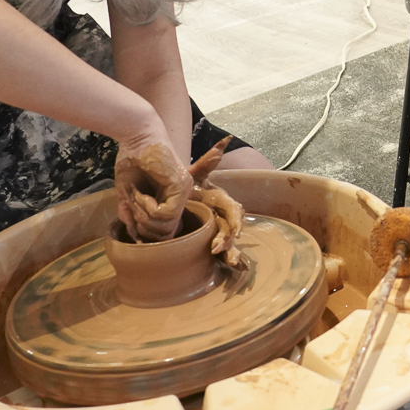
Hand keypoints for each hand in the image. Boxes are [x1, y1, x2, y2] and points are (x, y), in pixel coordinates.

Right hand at [114, 131, 192, 242]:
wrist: (136, 136)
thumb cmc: (132, 161)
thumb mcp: (127, 194)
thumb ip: (130, 214)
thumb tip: (134, 237)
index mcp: (171, 199)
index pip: (165, 231)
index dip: (145, 231)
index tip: (132, 216)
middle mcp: (182, 197)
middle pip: (166, 234)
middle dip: (143, 227)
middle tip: (133, 206)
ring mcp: (184, 191)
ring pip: (166, 227)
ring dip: (144, 216)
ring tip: (137, 197)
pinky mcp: (182, 185)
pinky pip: (166, 214)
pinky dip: (148, 209)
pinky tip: (142, 194)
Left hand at [188, 136, 247, 268]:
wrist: (174, 193)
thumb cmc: (183, 184)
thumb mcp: (193, 174)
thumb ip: (208, 160)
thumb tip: (225, 141)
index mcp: (221, 201)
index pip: (234, 212)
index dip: (235, 224)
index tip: (232, 235)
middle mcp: (222, 216)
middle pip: (232, 231)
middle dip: (231, 243)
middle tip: (222, 253)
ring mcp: (215, 228)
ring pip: (228, 243)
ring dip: (232, 255)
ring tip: (235, 266)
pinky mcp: (206, 240)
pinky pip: (216, 252)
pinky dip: (224, 261)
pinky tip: (231, 269)